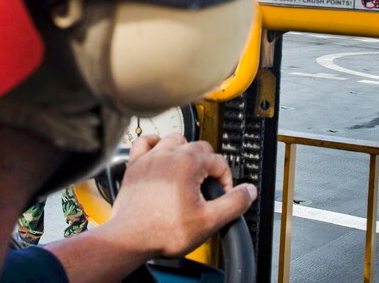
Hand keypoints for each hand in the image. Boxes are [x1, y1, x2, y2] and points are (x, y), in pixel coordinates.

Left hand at [41, 134, 256, 282]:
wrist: (130, 238)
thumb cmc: (163, 230)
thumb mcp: (209, 221)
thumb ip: (233, 203)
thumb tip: (249, 191)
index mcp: (189, 163)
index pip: (219, 161)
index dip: (226, 180)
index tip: (222, 196)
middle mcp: (169, 153)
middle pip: (199, 147)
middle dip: (209, 165)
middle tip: (208, 187)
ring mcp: (150, 157)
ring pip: (175, 139)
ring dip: (185, 151)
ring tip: (189, 171)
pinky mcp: (135, 165)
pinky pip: (145, 142)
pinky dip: (155, 144)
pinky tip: (159, 153)